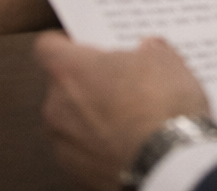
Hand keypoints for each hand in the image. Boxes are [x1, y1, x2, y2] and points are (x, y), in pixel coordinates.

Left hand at [35, 31, 209, 190]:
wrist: (169, 162)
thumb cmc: (162, 106)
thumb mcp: (167, 61)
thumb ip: (150, 51)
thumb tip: (148, 50)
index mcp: (72, 70)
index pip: (47, 46)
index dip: (65, 42)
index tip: (82, 42)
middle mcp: (57, 107)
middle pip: (62, 85)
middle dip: (88, 80)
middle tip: (121, 77)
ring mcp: (63, 144)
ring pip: (72, 119)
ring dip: (93, 114)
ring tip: (131, 113)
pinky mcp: (76, 174)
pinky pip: (83, 148)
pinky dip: (100, 142)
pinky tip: (129, 139)